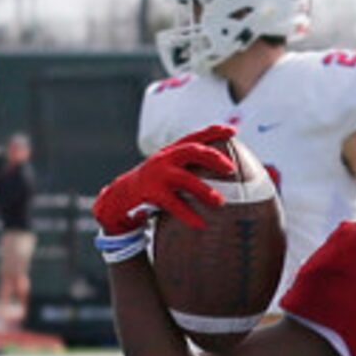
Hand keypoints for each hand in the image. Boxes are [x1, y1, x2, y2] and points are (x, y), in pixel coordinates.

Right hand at [91, 126, 233, 241]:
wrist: (123, 194)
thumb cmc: (155, 184)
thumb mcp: (171, 170)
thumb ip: (190, 168)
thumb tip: (224, 175)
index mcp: (172, 151)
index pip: (195, 136)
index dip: (214, 131)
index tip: (233, 131)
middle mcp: (165, 158)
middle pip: (191, 150)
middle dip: (212, 157)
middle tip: (231, 169)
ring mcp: (157, 174)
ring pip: (184, 178)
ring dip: (204, 190)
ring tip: (220, 202)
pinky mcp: (151, 192)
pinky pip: (173, 204)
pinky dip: (188, 214)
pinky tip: (201, 224)